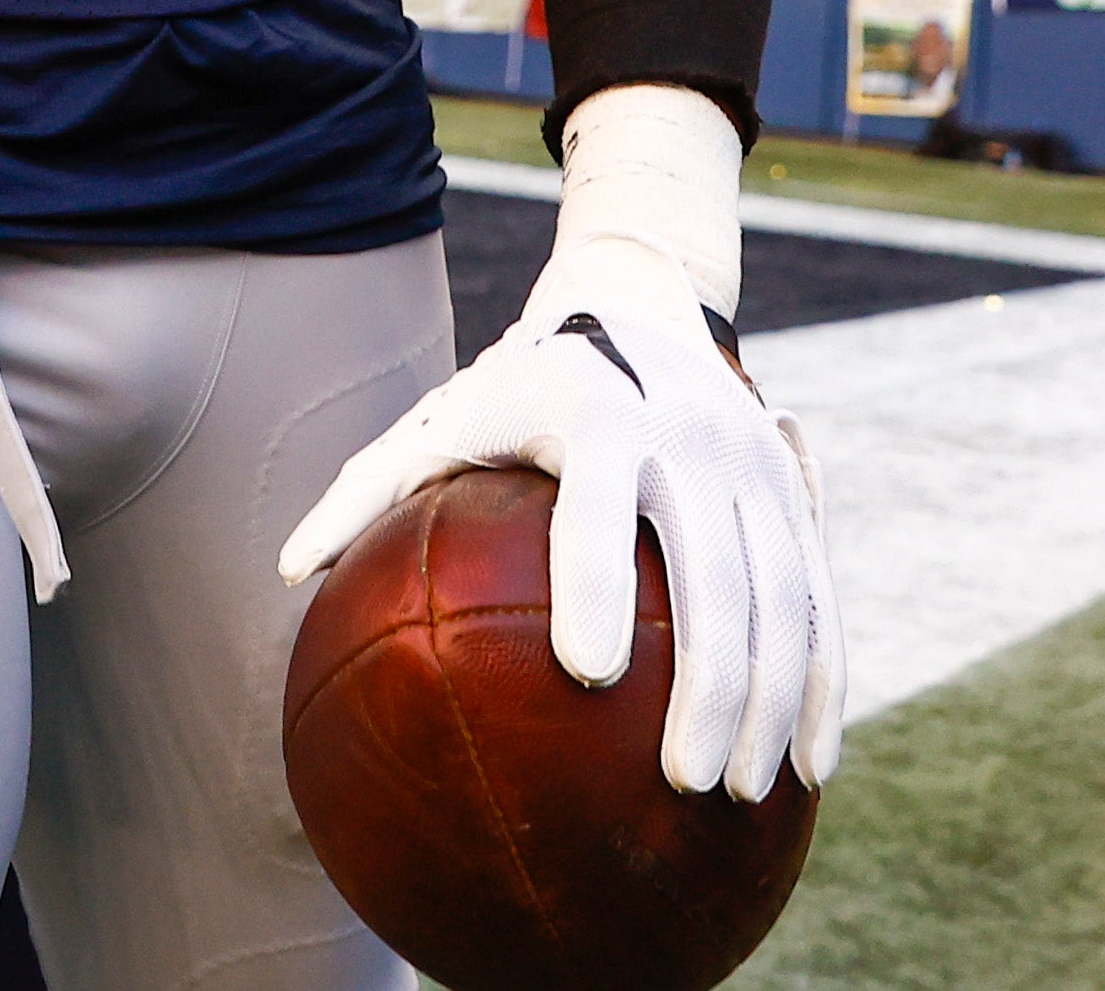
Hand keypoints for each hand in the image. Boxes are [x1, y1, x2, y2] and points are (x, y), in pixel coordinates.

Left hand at [277, 86, 837, 802]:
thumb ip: (366, 489)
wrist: (639, 309)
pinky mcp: (795, 501)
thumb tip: (283, 569)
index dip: (596, 584)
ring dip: (772, 702)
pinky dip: (820, 688)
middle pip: (714, 572)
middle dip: (707, 681)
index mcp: (596, 415)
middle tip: (679, 779)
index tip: (586, 673)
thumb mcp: (440, 418)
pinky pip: (821, 603)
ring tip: (736, 795)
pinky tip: (806, 771)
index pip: (599, 512)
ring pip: (783, 598)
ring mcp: (755, 470)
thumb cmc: (515, 388)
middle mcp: (690, 439)